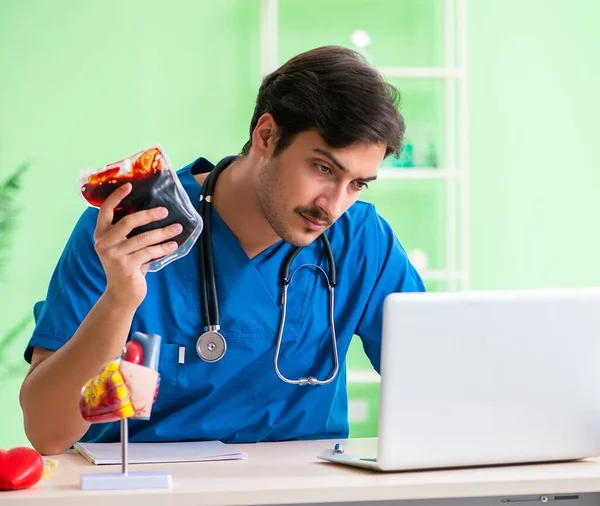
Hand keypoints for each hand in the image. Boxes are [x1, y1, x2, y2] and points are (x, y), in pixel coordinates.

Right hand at [93, 183, 181, 308]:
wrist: (121, 294)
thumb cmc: (127, 266)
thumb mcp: (123, 246)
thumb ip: (128, 232)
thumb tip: (152, 211)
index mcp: (101, 234)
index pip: (105, 210)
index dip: (116, 196)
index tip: (129, 185)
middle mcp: (104, 243)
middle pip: (128, 221)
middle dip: (149, 215)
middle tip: (165, 210)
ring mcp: (114, 255)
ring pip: (143, 238)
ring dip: (163, 232)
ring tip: (177, 227)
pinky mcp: (126, 266)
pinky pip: (149, 252)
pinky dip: (163, 248)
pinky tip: (173, 244)